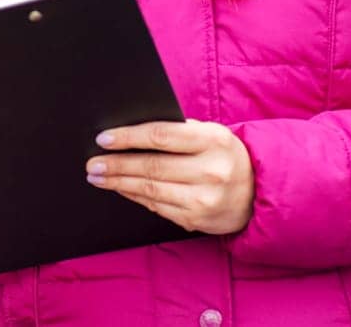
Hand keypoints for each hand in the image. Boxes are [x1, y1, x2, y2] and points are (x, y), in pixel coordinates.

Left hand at [85, 120, 254, 234]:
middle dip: (116, 164)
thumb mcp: (209, 133)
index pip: (161, 136)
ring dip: (119, 182)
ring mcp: (205, 199)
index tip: (103, 139)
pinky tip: (121, 188)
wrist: (257, 191)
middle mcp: (211, 171)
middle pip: (152, 166)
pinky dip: (134, 196)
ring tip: (98, 177)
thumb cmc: (222, 154)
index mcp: (213, 141)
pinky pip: (157, 206)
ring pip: (150, 189)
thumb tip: (128, 132)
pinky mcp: (197, 219)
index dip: (128, 137)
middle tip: (92, 163)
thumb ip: (177, 131)